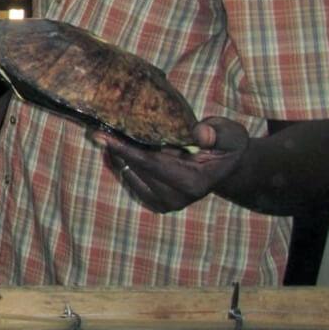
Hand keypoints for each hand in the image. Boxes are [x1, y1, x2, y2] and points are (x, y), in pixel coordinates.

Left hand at [94, 116, 249, 212]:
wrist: (227, 167)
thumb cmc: (227, 146)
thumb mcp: (230, 134)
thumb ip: (217, 133)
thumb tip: (199, 134)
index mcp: (191, 183)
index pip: (149, 163)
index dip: (123, 148)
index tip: (100, 136)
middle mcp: (176, 198)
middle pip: (134, 168)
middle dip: (116, 148)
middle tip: (98, 125)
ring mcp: (166, 204)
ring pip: (129, 174)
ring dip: (118, 155)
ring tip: (109, 134)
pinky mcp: (157, 204)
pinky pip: (131, 180)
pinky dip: (123, 163)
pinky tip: (119, 148)